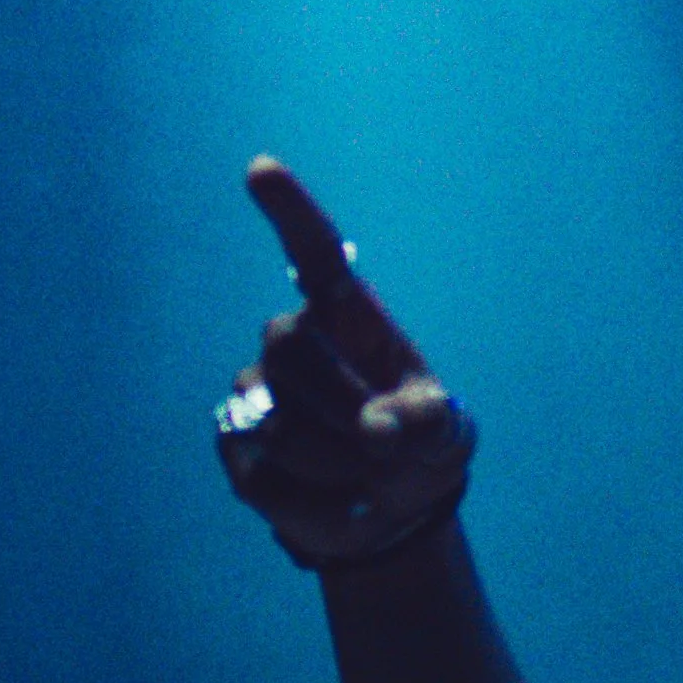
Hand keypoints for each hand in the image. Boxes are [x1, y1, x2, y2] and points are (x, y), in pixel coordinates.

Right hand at [215, 161, 475, 569]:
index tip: (262, 170)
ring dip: (339, 469)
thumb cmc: (417, 448)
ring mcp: (256, 393)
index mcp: (348, 317)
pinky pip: (266, 480)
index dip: (290, 211)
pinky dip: (318, 508)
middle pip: (288, 350)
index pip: (316, 252)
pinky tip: (342, 505)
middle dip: (343, 408)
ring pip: (279, 427)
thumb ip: (427, 425)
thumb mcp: (445, 434)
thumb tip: (376, 433)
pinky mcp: (236, 447)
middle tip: (385, 449)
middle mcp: (293, 341)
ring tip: (369, 479)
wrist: (392, 511)